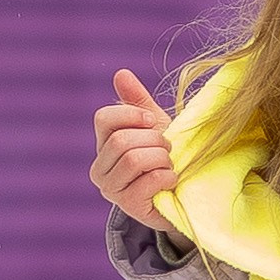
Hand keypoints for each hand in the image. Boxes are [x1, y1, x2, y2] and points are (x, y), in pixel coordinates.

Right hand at [91, 68, 176, 230]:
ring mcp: (111, 190)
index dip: (131, 114)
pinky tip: (171, 180)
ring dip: (162, 158)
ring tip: (169, 163)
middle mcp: (99, 169)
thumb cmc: (163, 158)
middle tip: (167, 148)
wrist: (181, 195)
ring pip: (134, 159)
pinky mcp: (129, 206)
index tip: (152, 120)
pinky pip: (150, 179)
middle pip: (121, 140)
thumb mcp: (153, 126)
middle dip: (154, 140)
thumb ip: (137, 101)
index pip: (104, 118)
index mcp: (102, 145)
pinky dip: (168, 176)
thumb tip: (121, 73)